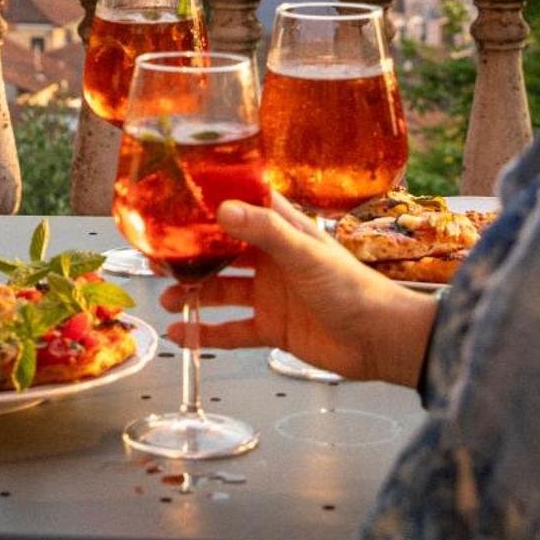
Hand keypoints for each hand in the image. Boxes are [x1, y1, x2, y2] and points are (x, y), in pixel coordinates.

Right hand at [160, 192, 435, 388]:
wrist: (380, 340)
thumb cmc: (353, 288)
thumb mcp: (305, 254)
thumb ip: (264, 232)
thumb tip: (223, 209)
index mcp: (284, 232)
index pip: (244, 207)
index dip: (214, 202)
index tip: (179, 199)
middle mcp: (274, 260)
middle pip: (224, 251)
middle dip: (193, 254)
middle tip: (159, 255)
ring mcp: (272, 294)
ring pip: (223, 290)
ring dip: (194, 293)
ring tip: (166, 296)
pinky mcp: (273, 327)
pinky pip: (232, 330)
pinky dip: (207, 333)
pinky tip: (182, 335)